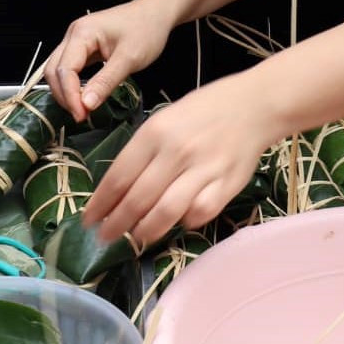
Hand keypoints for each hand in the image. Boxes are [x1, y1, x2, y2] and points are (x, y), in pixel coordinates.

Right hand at [44, 1, 173, 121]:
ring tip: (82, 110)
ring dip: (66, 91)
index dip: (70, 96)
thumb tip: (86, 104)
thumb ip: (106, 82)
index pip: (64, 69)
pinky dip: (72, 84)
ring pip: (58, 70)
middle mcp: (73, 34)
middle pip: (54, 70)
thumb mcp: (129, 58)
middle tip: (81, 116)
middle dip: (64, 95)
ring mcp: (77, 40)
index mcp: (82, 33)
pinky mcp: (84, 47)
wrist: (155, 12)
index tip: (82, 115)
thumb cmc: (146, 29)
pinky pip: (70, 68)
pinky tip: (83, 97)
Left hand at [83, 78, 269, 246]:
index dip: (101, 204)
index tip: (89, 219)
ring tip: (135, 238)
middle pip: (137, 200)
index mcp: (156, 132)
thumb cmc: (204, 110)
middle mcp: (177, 152)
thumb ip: (143, 151)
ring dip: (144, 232)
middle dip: (116, 225)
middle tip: (105, 237)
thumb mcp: (165, 118)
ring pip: (165, 213)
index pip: (119, 177)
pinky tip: (177, 222)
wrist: (254, 105)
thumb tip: (119, 189)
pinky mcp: (226, 186)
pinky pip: (198, 214)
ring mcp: (203, 170)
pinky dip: (184, 223)